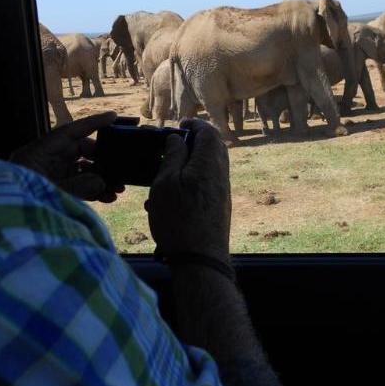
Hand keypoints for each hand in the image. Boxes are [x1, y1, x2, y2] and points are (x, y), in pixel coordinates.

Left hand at [10, 111, 124, 202]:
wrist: (0, 228)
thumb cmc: (20, 203)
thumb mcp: (51, 193)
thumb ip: (79, 186)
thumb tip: (102, 181)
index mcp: (39, 153)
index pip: (70, 131)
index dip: (93, 123)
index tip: (114, 116)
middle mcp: (45, 161)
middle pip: (80, 151)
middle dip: (103, 159)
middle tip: (121, 169)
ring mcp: (50, 176)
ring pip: (81, 170)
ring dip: (101, 178)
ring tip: (119, 189)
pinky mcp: (53, 190)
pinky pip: (78, 185)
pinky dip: (93, 190)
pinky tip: (108, 198)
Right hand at [145, 118, 230, 262]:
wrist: (200, 260)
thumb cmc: (178, 220)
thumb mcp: (166, 183)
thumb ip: (173, 156)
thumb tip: (177, 138)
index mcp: (209, 163)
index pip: (208, 132)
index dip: (194, 124)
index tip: (179, 125)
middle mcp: (220, 174)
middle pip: (212, 148)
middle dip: (192, 143)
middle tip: (172, 145)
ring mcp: (221, 192)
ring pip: (207, 167)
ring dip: (187, 166)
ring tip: (163, 177)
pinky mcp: (218, 207)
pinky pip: (205, 185)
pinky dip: (188, 185)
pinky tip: (167, 201)